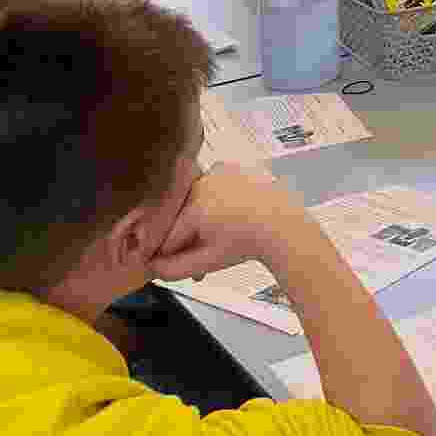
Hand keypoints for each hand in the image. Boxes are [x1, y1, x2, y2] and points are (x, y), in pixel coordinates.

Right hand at [148, 165, 307, 280]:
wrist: (283, 224)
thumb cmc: (247, 243)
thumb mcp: (208, 261)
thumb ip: (174, 268)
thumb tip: (152, 267)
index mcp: (193, 208)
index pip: (166, 234)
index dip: (168, 252)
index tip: (173, 262)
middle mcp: (201, 184)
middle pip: (181, 215)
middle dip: (187, 238)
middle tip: (202, 256)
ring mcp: (216, 172)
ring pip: (194, 200)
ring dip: (200, 219)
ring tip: (218, 237)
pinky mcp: (230, 167)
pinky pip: (211, 186)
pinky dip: (214, 201)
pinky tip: (228, 216)